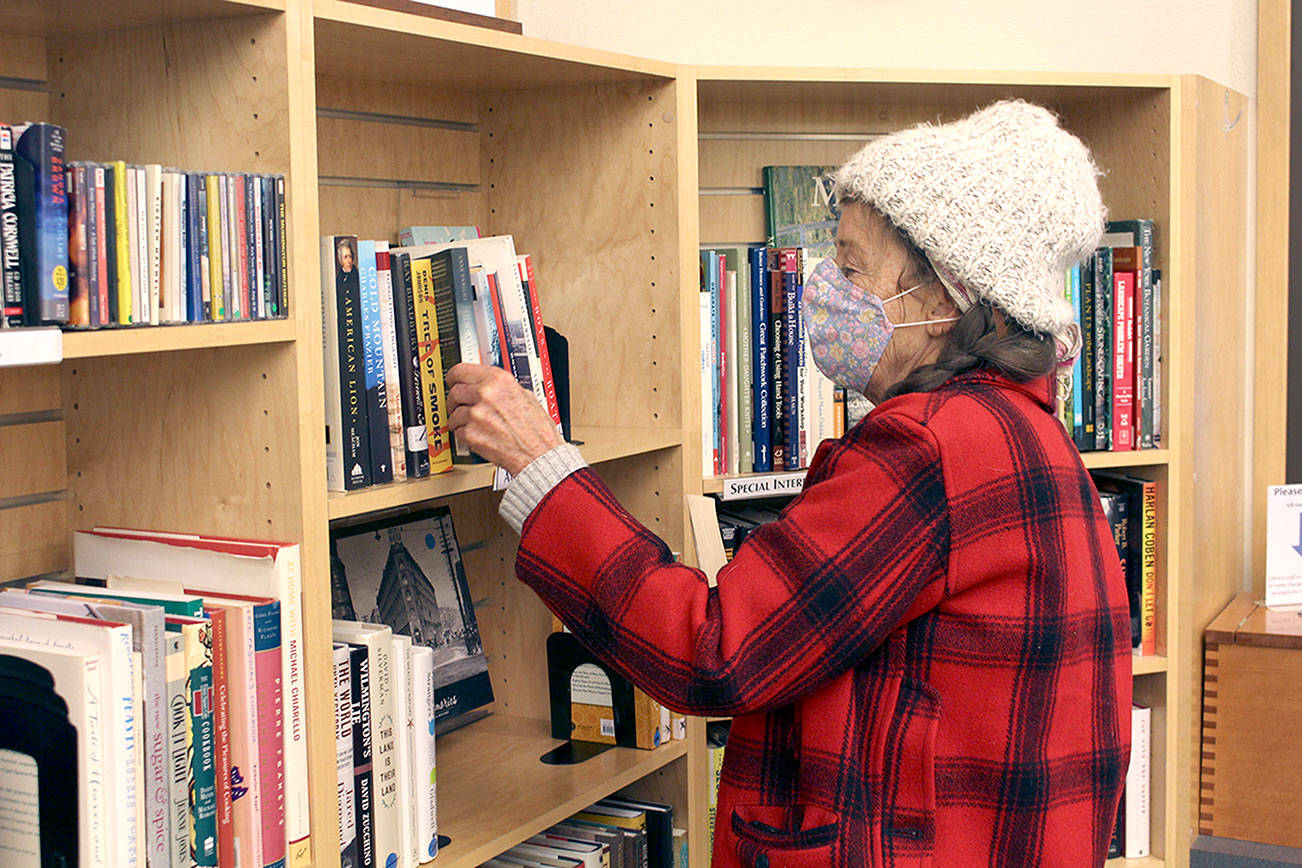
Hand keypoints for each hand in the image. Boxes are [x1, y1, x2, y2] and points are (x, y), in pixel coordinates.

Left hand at [445, 363, 563, 475]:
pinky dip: (465, 436)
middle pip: (454, 392)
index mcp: (499, 380)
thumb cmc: (538, 430)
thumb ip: (502, 388)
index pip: (461, 371)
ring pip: (454, 413)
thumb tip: (489, 385)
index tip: (452, 381)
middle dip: (455, 401)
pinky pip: (458, 432)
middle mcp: (485, 394)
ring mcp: (476, 414)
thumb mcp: (526, 396)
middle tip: (459, 406)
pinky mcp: (471, 434)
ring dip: (459, 420)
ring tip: (472, 426)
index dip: (454, 377)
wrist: (539, 454)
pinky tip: (478, 436)